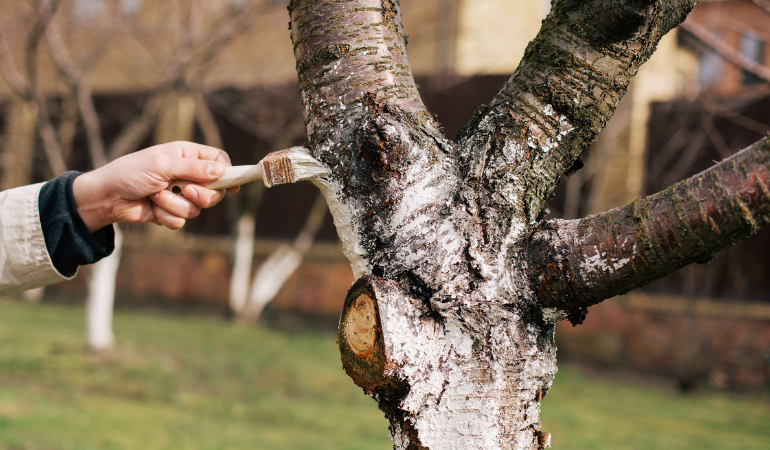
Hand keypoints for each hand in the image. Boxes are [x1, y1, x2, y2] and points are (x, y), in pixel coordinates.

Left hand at [72, 141, 239, 231]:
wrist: (107, 197)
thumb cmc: (131, 172)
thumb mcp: (162, 165)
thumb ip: (193, 168)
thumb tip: (222, 170)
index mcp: (187, 155)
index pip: (219, 161)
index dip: (229, 172)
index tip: (234, 185)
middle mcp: (187, 174)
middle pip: (216, 190)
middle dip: (202, 195)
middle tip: (186, 191)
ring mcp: (181, 194)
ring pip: (198, 208)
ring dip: (176, 205)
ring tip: (156, 196)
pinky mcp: (172, 212)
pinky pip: (183, 220)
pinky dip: (167, 216)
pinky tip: (153, 209)